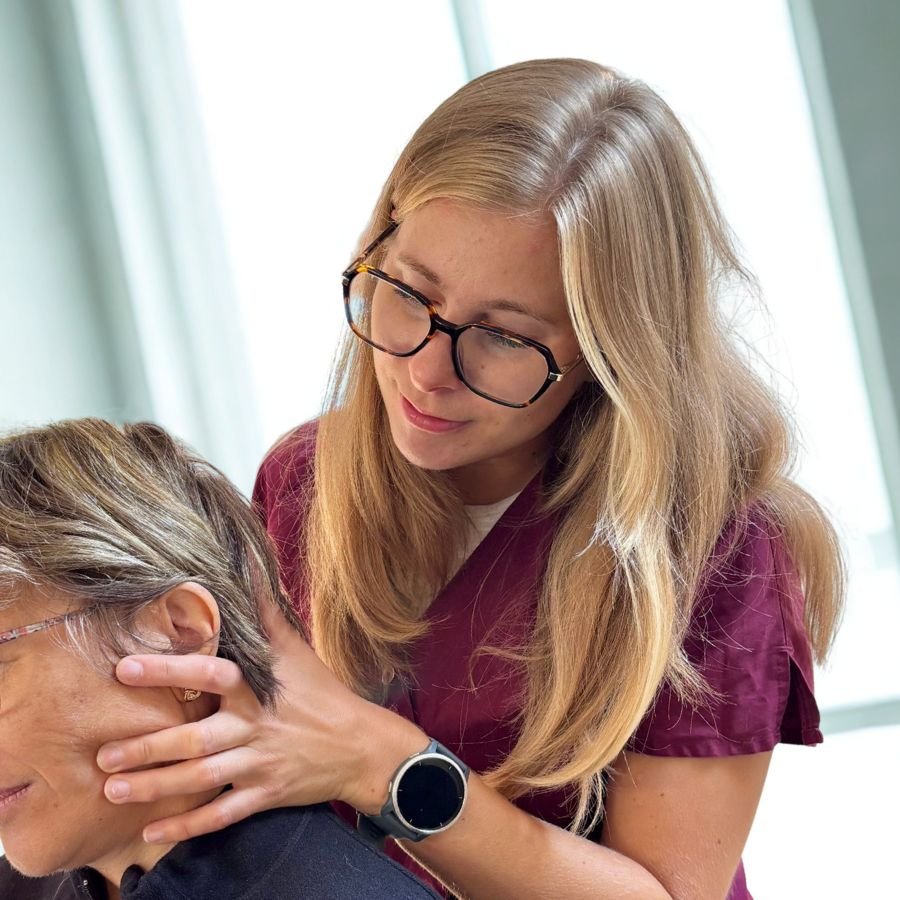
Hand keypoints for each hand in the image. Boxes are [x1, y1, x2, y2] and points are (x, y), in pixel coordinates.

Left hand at [96, 600, 425, 842]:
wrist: (361, 745)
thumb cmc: (321, 692)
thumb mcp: (294, 649)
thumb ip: (265, 610)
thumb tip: (248, 558)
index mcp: (257, 688)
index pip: (211, 675)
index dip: (170, 670)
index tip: (126, 669)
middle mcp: (253, 727)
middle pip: (195, 741)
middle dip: (148, 748)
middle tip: (104, 755)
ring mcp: (258, 764)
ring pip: (200, 780)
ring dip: (155, 787)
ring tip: (112, 790)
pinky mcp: (263, 795)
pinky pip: (221, 815)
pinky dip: (187, 827)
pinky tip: (153, 834)